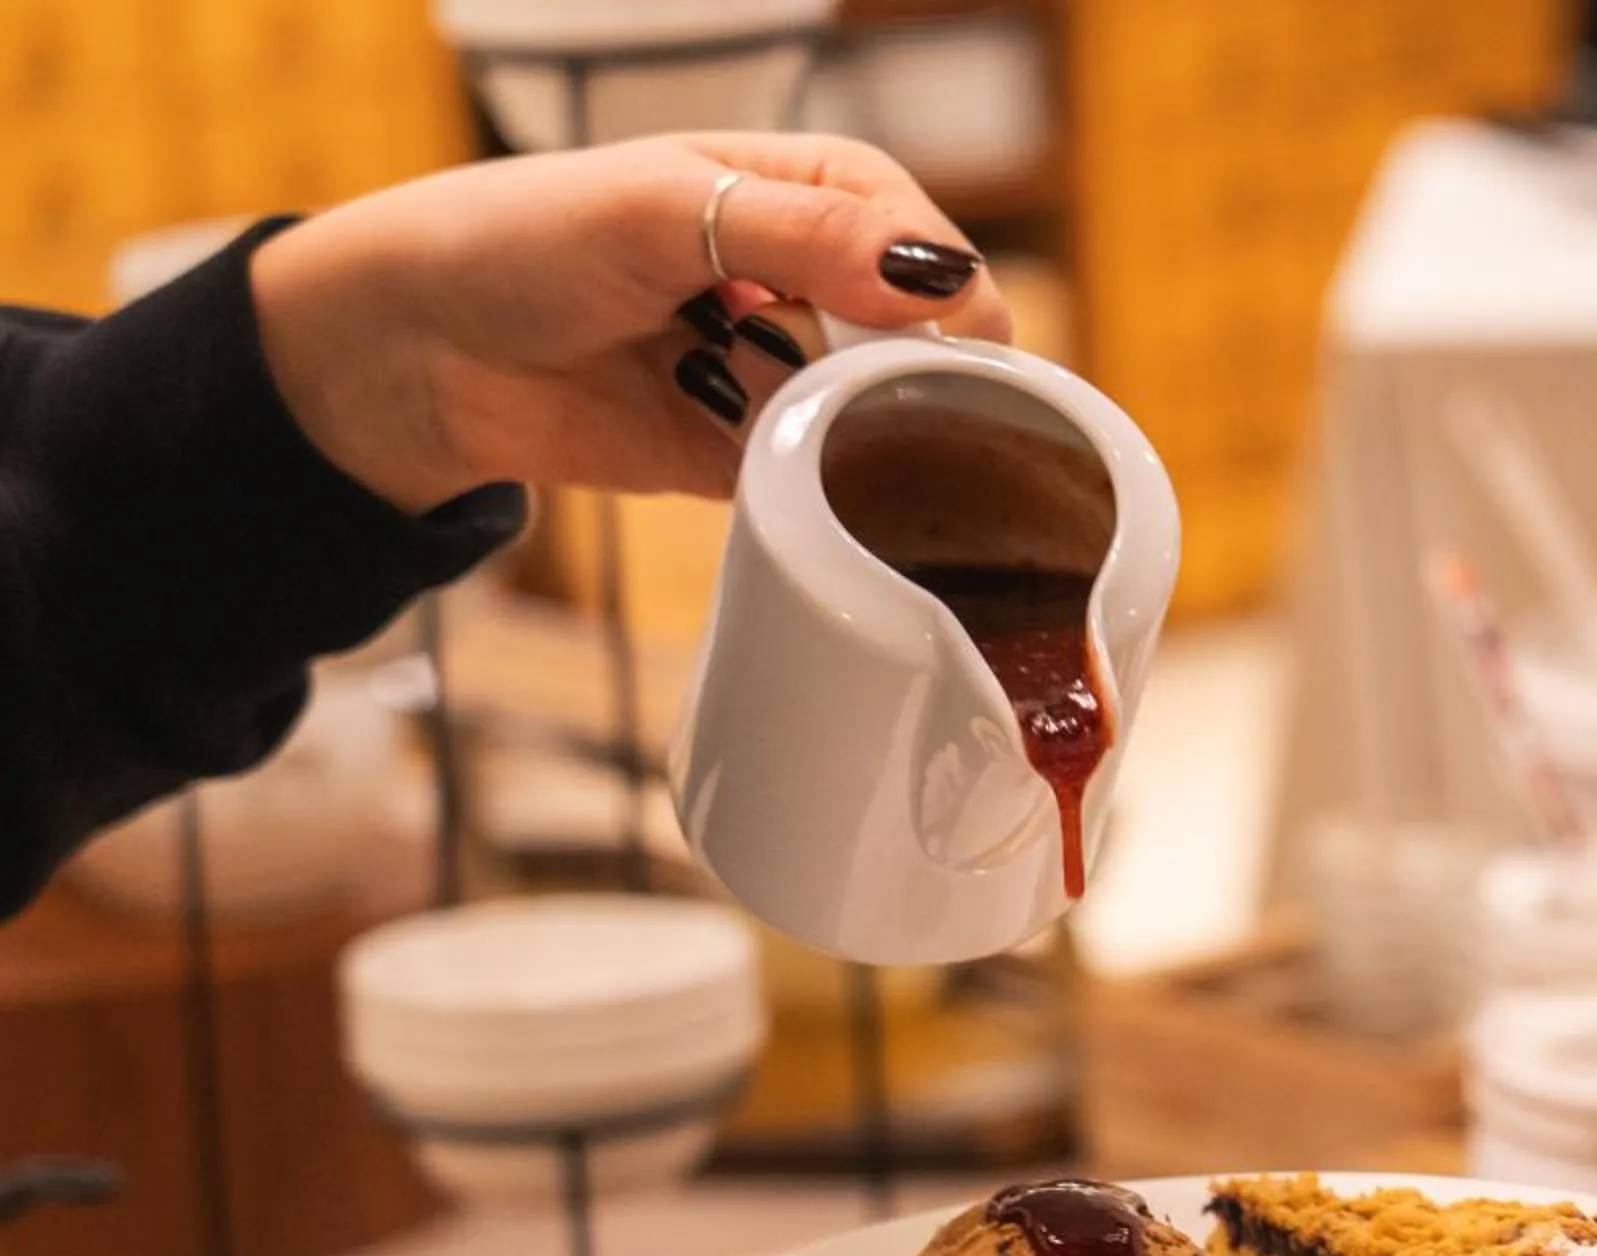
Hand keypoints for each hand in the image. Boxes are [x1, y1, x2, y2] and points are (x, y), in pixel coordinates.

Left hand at [245, 133, 1015, 512]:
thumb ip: (806, 236)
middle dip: (888, 366)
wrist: (413, 353)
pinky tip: (736, 445)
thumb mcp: (662, 209)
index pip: (918, 237)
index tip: (942, 331)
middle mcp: (805, 282)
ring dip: (825, 422)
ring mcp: (779, 374)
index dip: (936, 284)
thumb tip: (938, 278)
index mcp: (803, 192)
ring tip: (732, 392)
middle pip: (912, 336)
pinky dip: (793, 479)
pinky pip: (814, 481)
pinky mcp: (750, 458)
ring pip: (869, 414)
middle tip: (823, 371)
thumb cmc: (519, 240)